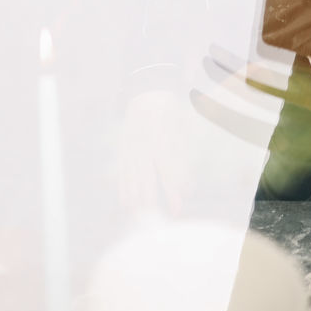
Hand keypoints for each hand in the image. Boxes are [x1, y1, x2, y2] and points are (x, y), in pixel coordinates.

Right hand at [116, 90, 190, 215]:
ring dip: (135, 195)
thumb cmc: (171, 116)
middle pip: (147, 173)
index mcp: (163, 138)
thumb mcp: (181, 132)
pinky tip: (125, 202)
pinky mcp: (123, 147)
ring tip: (139, 214)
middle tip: (152, 215)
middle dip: (150, 195)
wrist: (147, 95)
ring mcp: (131, 145)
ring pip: (132, 174)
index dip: (172, 190)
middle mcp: (145, 143)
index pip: (169, 170)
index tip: (176, 209)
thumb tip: (187, 188)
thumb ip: (183, 160)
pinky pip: (123, 170)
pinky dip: (123, 187)